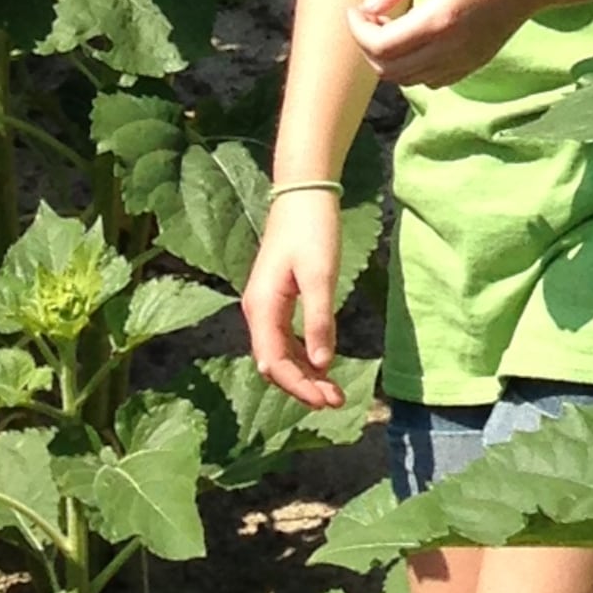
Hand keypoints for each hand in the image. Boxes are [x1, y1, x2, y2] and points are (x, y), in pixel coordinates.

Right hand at [242, 190, 344, 406]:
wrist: (303, 191)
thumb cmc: (312, 228)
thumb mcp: (321, 274)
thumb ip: (320, 319)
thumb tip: (321, 363)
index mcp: (262, 308)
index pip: (274, 363)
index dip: (299, 387)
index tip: (326, 401)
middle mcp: (257, 311)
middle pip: (275, 363)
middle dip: (303, 386)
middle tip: (336, 401)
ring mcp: (265, 306)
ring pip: (280, 353)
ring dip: (304, 374)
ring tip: (332, 391)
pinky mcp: (277, 299)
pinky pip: (286, 339)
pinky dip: (303, 356)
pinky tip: (322, 364)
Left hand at [349, 0, 560, 90]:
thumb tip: (368, 6)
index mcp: (439, 21)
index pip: (380, 47)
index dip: (358, 31)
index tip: (356, 8)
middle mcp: (449, 50)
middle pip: (389, 70)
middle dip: (368, 46)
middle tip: (371, 17)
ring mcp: (463, 61)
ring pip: (408, 81)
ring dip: (388, 60)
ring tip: (391, 27)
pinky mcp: (474, 64)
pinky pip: (431, 81)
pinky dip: (412, 68)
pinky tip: (417, 40)